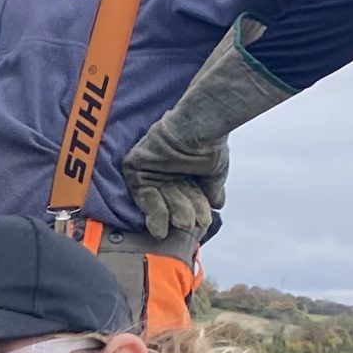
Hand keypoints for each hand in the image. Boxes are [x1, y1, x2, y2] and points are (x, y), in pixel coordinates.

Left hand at [120, 23, 289, 242]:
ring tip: (182, 226)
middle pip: (172, 204)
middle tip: (192, 226)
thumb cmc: (210, 143)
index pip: (187, 199)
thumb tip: (216, 206)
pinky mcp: (135, 167)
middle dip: (183, 217)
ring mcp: (149, 169)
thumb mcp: (215, 171)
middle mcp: (165, 172)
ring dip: (170, 217)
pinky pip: (142, 195)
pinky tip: (160, 229)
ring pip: (157, 203)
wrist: (201, 124)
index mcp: (184, 171)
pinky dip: (152, 213)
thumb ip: (212, 189)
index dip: (195, 213)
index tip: (202, 227)